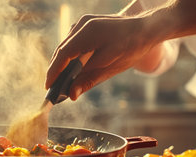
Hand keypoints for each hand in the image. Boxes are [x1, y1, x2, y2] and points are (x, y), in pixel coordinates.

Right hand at [45, 15, 159, 99]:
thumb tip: (72, 95)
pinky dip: (70, 56)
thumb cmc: (132, 46)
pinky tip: (70, 69)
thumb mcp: (111, 67)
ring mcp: (84, 23)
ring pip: (66, 46)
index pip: (64, 54)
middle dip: (56, 70)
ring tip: (59, 81)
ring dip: (62, 63)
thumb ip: (89, 80)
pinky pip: (72, 42)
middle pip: (62, 50)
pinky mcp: (86, 25)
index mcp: (89, 32)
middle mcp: (83, 24)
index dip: (54, 72)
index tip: (48, 87)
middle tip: (52, 88)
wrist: (147, 28)